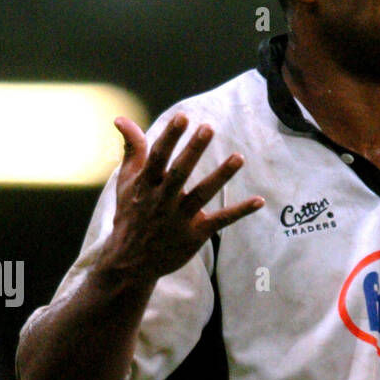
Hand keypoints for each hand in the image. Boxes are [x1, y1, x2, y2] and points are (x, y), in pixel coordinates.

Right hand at [107, 114, 264, 281]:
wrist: (131, 261)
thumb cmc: (131, 214)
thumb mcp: (126, 182)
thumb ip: (131, 149)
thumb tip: (120, 118)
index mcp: (145, 185)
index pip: (158, 157)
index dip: (169, 137)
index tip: (182, 117)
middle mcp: (162, 201)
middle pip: (180, 172)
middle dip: (193, 150)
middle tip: (208, 127)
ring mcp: (179, 219)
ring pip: (202, 194)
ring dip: (221, 175)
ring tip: (239, 157)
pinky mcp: (195, 235)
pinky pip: (221, 221)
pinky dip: (240, 211)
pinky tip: (259, 201)